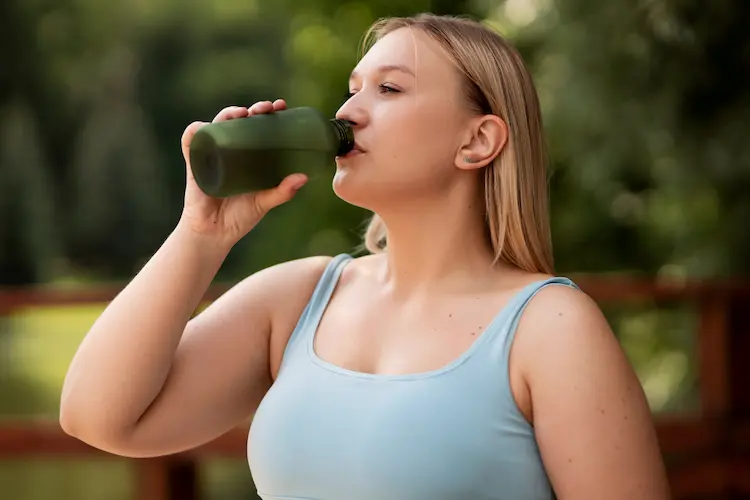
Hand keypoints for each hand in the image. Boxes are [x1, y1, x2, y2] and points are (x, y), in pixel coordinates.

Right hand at [178, 99, 307, 246]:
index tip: (281, 107)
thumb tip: (303, 177)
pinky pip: (190, 142)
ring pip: (217, 125)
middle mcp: (231, 151)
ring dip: (227, 114)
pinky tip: (203, 127)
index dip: (269, 114)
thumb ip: (282, 192)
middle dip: (253, 110)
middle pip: (239, 121)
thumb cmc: (240, 217)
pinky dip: (194, 131)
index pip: (259, 127)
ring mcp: (212, 154)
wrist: (215, 234)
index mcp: (249, 156)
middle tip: (266, 109)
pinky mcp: (195, 163)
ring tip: (241, 114)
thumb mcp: (264, 202)